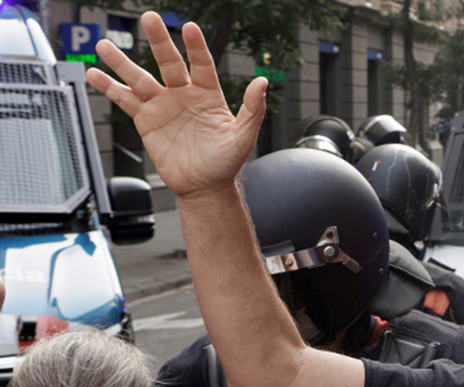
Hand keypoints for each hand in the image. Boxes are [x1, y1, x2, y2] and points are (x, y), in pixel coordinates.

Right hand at [85, 12, 266, 199]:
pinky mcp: (145, 120)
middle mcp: (184, 94)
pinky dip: (109, 87)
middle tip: (149, 17)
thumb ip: (253, 109)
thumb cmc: (226, 162)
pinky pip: (125, 100)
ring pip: (140, 78)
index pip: (202, 64)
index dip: (196, 47)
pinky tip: (94, 73)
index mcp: (208, 94)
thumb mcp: (243, 136)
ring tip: (104, 44)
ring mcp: (163, 105)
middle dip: (159, 40)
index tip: (190, 27)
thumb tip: (263, 82)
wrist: (204, 186)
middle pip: (168, 62)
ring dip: (121, 62)